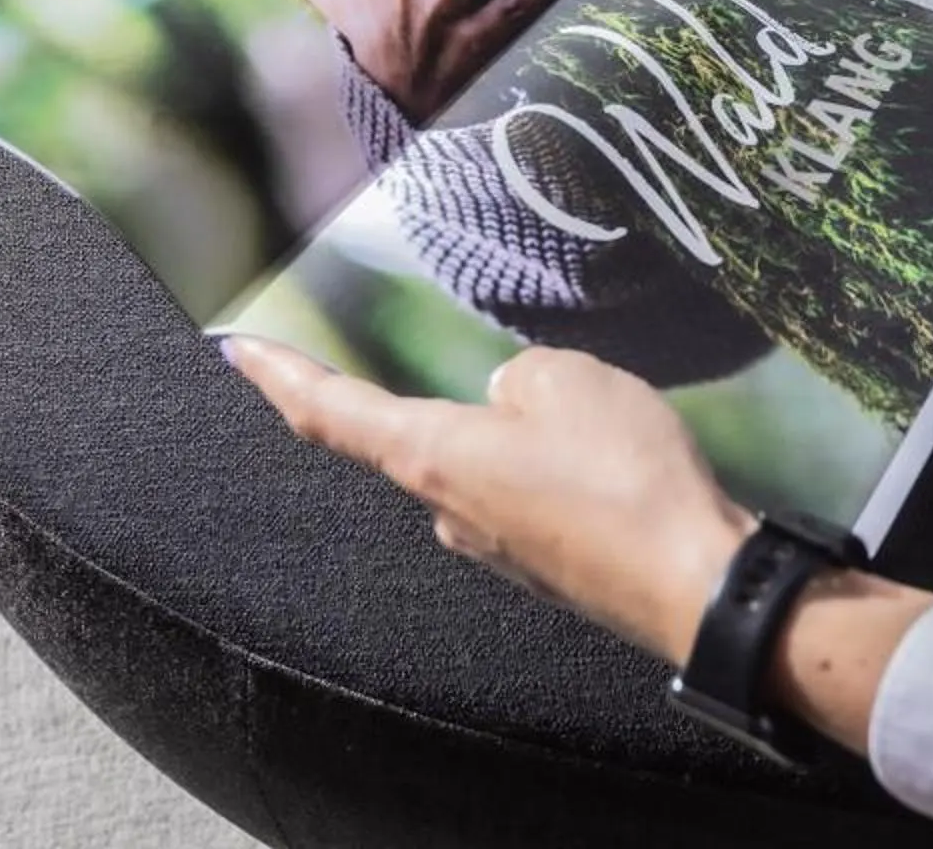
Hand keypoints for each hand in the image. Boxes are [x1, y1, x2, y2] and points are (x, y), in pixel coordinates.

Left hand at [223, 338, 753, 665]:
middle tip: (492, 366)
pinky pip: (530, 497)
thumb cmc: (622, 477)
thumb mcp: (567, 380)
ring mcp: (494, 546)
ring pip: (484, 466)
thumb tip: (507, 401)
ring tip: (595, 414)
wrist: (695, 582)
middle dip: (450, 399)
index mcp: (433, 456)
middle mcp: (446, 509)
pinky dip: (556, 469)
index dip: (280, 377)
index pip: (331, 413)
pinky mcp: (542, 565)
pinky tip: (609, 456)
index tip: (237, 349)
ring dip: (519, 436)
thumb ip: (518, 377)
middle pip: (414, 439)